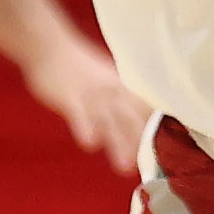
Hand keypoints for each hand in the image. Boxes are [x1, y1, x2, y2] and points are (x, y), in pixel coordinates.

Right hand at [24, 33, 147, 171]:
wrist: (49, 45)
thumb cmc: (79, 66)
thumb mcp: (107, 78)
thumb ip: (122, 97)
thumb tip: (140, 116)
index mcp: (124, 87)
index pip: (146, 110)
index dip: (154, 129)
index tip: (165, 152)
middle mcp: (112, 91)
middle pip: (130, 119)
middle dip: (138, 143)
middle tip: (145, 168)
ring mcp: (91, 93)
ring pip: (108, 120)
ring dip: (117, 142)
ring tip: (124, 166)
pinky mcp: (69, 96)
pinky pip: (79, 114)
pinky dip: (85, 128)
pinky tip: (90, 144)